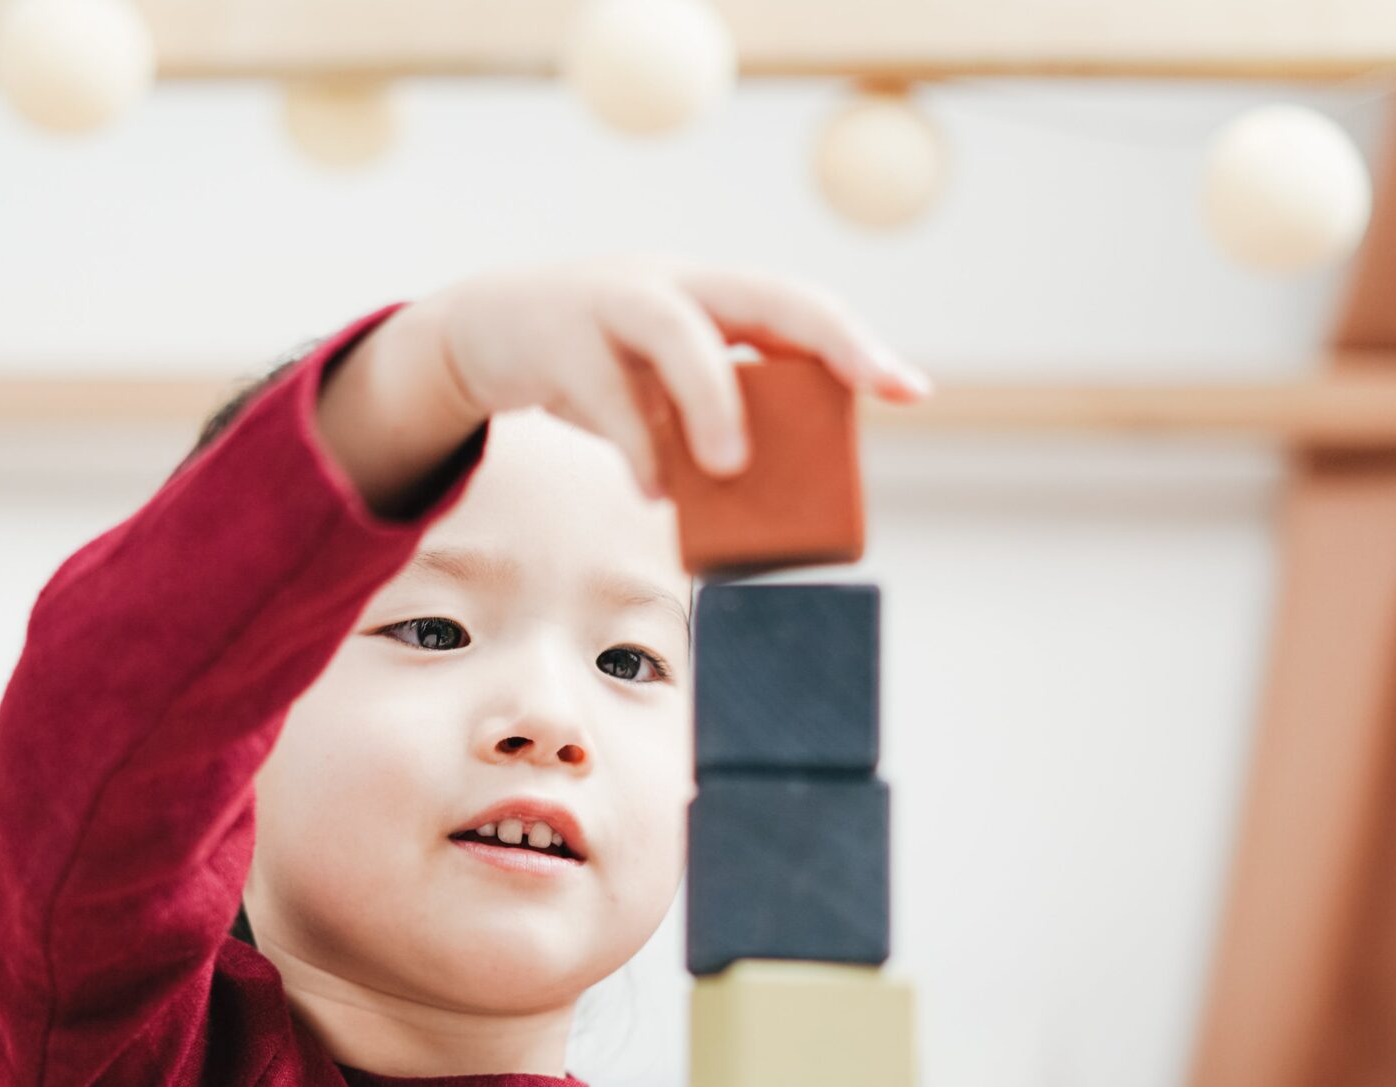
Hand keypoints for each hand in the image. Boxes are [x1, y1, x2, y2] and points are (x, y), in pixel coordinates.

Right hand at [317, 257, 927, 512]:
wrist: (486, 330)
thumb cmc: (597, 365)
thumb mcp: (659, 380)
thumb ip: (709, 415)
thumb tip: (761, 493)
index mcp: (710, 293)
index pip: (799, 306)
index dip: (856, 343)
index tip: (909, 391)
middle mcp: (673, 284)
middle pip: (764, 295)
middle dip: (828, 338)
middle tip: (868, 391)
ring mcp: (612, 304)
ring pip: (677, 333)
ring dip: (712, 398)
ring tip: (730, 469)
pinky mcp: (558, 341)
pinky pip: (606, 396)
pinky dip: (636, 447)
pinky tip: (656, 492)